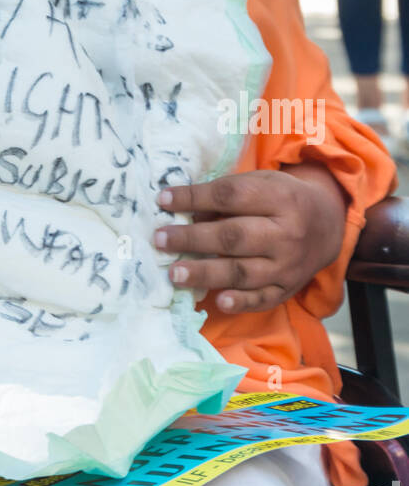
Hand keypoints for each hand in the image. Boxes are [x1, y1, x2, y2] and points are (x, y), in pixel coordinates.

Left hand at [153, 168, 345, 312]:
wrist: (327, 224)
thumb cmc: (281, 199)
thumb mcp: (260, 183)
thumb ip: (226, 195)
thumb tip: (182, 210)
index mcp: (279, 197)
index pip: (230, 196)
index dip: (194, 198)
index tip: (162, 199)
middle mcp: (286, 233)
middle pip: (234, 236)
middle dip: (193, 239)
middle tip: (159, 239)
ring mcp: (288, 265)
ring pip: (243, 272)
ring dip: (206, 273)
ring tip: (175, 273)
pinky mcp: (288, 289)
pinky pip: (262, 299)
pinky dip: (240, 302)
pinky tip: (218, 301)